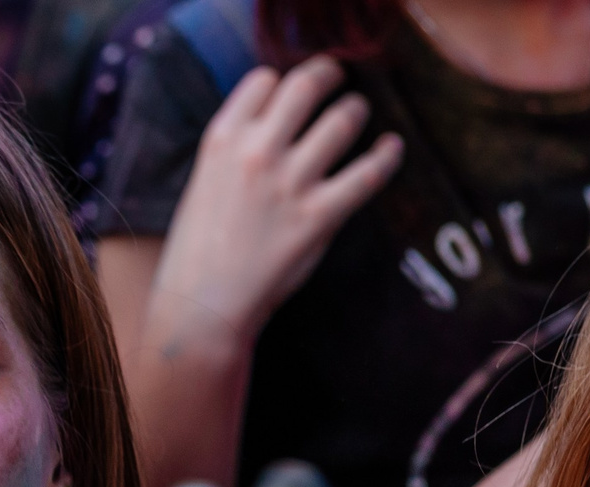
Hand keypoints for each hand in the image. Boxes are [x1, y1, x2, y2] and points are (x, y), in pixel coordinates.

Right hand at [149, 58, 401, 353]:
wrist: (200, 307)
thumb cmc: (197, 252)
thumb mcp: (204, 185)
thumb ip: (238, 154)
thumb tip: (281, 130)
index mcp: (221, 141)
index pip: (263, 80)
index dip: (281, 83)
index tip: (290, 95)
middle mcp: (256, 153)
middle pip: (306, 85)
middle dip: (327, 75)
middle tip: (336, 82)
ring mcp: (290, 183)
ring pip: (343, 119)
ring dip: (355, 110)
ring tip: (358, 114)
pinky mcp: (318, 215)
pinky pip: (368, 173)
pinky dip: (387, 155)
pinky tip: (392, 147)